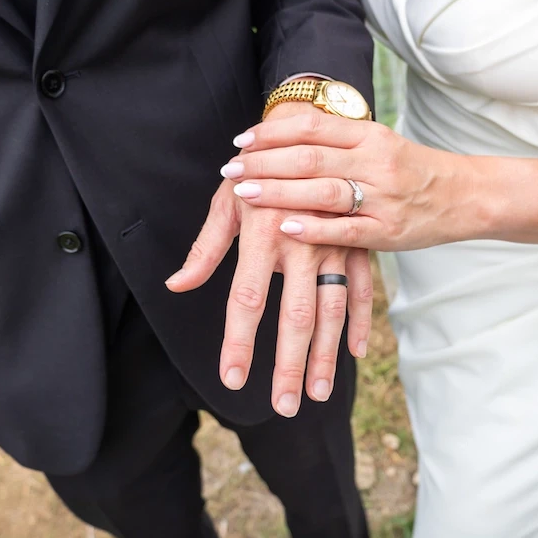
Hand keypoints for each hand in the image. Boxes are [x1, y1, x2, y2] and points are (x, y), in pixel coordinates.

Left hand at [166, 179, 373, 418]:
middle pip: (294, 316)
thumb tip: (175, 286)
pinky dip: (360, 322)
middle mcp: (300, 244)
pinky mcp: (357, 243)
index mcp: (262, 235)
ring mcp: (334, 245)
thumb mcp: (225, 203)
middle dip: (288, 364)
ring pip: (331, 310)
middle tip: (284, 405)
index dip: (238, 342)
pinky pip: (362, 289)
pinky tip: (354, 354)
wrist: (306, 132)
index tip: (231, 380)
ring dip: (325, 356)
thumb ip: (204, 249)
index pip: (246, 300)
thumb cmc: (257, 171)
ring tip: (318, 393)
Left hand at [224, 111, 492, 250]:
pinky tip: (284, 227)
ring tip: (244, 192)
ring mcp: (383, 197)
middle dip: (264, 162)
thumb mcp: (379, 144)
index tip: (241, 141)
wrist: (465, 195)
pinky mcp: (388, 231)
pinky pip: (346, 229)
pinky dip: (313, 228)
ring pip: (323, 190)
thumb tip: (282, 135)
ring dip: (278, 191)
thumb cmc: (412, 170)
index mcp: (369, 135)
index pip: (312, 126)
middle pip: (310, 157)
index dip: (272, 132)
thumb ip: (337, 142)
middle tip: (231, 169)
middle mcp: (375, 161)